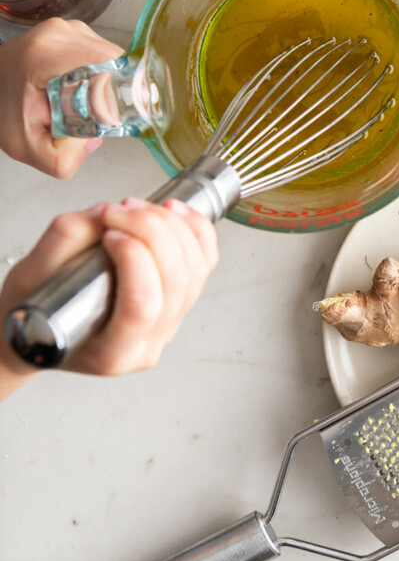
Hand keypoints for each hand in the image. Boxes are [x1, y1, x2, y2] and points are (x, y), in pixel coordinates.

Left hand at [0, 17, 122, 176]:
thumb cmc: (6, 112)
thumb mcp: (28, 148)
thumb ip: (64, 158)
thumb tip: (97, 137)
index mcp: (43, 55)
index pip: (105, 69)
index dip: (110, 99)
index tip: (98, 119)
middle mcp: (59, 33)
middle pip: (113, 66)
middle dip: (106, 97)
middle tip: (85, 114)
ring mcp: (69, 27)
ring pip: (112, 61)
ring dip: (104, 86)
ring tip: (77, 100)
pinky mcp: (76, 30)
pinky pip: (105, 55)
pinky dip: (99, 75)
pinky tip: (78, 86)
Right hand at [0, 198, 218, 398]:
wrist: (43, 325)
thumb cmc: (38, 312)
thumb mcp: (32, 277)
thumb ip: (67, 241)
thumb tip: (107, 213)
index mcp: (111, 353)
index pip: (143, 306)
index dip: (134, 259)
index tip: (109, 231)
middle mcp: (148, 343)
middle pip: (175, 282)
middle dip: (151, 231)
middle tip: (121, 210)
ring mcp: (170, 324)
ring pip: (195, 269)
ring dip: (171, 226)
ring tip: (138, 207)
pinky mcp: (181, 300)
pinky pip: (205, 261)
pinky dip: (195, 229)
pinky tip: (174, 211)